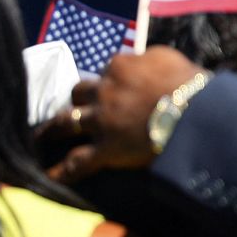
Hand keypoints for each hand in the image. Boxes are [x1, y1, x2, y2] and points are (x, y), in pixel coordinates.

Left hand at [43, 46, 207, 183]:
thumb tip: (142, 60)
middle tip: (74, 107)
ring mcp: (100, 121)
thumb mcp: (169, 58)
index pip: (110, 69)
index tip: (115, 86)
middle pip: (79, 93)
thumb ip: (149, 59)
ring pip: (66, 122)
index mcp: (120, 67)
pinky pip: (77, 162)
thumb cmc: (191, 84)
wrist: (195, 113)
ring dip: (51, 130)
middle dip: (76, 100)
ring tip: (40, 136)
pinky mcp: (104, 149)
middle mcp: (104, 92)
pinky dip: (62, 171)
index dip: (111, 79)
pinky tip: (47, 178)